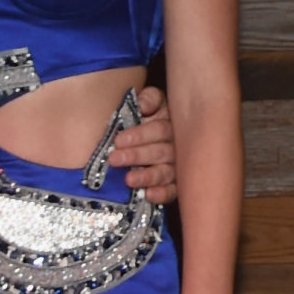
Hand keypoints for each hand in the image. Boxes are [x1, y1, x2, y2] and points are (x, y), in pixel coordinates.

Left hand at [113, 86, 176, 204]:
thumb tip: (143, 106)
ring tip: (129, 180)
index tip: (118, 140)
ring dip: (148, 177)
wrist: (164, 131)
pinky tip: (149, 195)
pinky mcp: (177, 184)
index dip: (139, 135)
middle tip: (115, 159)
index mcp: (172, 123)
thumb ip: (149, 99)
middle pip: (160, 152)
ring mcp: (179, 166)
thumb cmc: (152, 115)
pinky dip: (162, 194)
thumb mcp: (152, 101)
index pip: (159, 130)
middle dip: (136, 156)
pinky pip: (173, 191)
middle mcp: (178, 145)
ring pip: (166, 172)